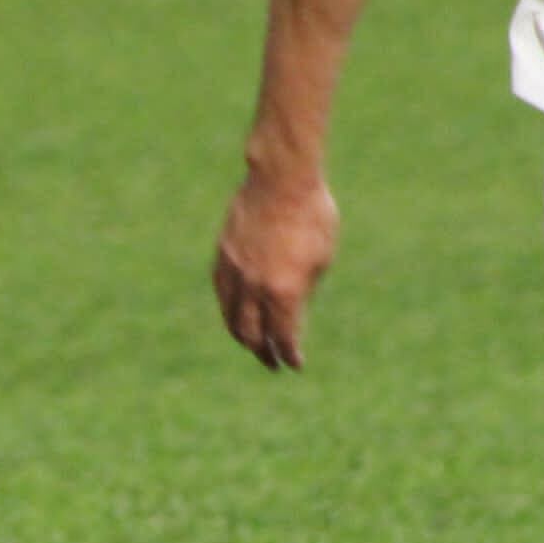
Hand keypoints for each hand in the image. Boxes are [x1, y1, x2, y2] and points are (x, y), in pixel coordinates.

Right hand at [212, 167, 339, 369]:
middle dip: (264, 352)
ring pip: (231, 316)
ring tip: (252, 344)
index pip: (283, 336)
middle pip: (253, 333)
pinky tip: (235, 313)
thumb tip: (293, 313)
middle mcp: (255, 286)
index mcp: (284, 291)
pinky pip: (222, 292)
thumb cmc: (312, 216)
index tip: (295, 364)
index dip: (289, 354)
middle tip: (272, 362)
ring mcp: (235, 270)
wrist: (282, 179)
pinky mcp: (223, 254)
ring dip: (242, 336)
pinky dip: (228, 309)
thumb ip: (304, 291)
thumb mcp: (321, 259)